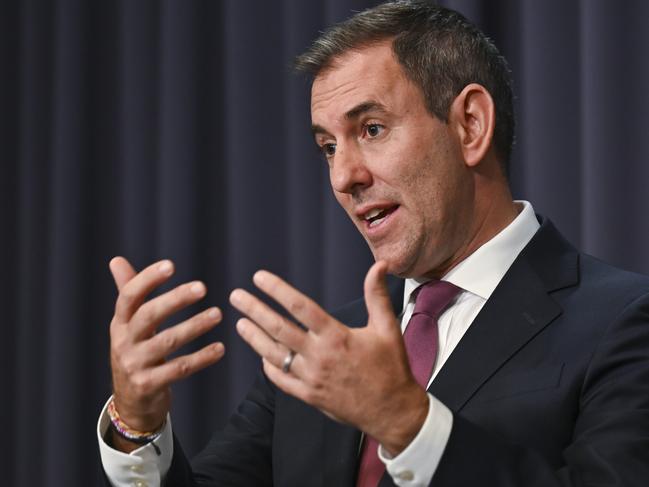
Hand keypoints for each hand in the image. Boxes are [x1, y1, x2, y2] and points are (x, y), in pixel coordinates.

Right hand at [108, 257, 223, 448]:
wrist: (130, 403)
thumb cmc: (136, 353)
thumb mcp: (128, 326)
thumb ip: (128, 293)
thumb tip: (116, 259)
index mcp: (120, 324)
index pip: (129, 297)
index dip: (147, 279)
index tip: (171, 265)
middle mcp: (124, 342)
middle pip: (148, 316)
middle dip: (175, 299)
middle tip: (203, 287)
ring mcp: (134, 365)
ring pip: (167, 342)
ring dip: (194, 326)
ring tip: (218, 314)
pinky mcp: (148, 386)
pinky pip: (179, 369)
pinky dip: (201, 358)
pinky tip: (220, 348)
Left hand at [230, 261, 428, 454]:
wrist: (393, 411)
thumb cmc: (391, 367)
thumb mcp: (387, 328)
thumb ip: (376, 295)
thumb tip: (379, 265)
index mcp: (336, 336)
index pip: (300, 306)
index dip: (277, 289)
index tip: (259, 277)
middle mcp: (319, 356)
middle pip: (279, 329)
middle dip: (255, 310)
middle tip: (236, 296)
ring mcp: (312, 378)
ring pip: (275, 355)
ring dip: (255, 338)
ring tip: (239, 323)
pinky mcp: (310, 396)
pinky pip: (282, 380)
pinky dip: (269, 367)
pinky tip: (261, 355)